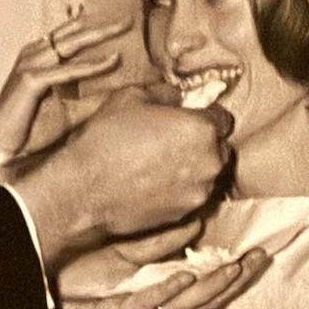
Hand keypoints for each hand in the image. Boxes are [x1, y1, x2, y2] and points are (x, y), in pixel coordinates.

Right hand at [0, 14, 127, 162]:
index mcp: (38, 57)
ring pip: (71, 45)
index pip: (68, 35)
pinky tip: (112, 60)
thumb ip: (88, 96)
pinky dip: (91, 66)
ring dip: (99, 35)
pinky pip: (67, 70)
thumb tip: (117, 93)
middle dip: (102, 25)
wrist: (0, 148)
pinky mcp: (31, 80)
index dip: (92, 25)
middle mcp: (33, 54)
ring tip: (125, 28)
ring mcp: (30, 64)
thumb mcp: (67, 109)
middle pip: (73, 33)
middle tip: (129, 18)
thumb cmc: (30, 130)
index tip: (116, 18)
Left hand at [0, 247, 268, 308]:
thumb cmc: (76, 298)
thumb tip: (188, 229)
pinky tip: (183, 278)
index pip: (204, 290)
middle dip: (235, 281)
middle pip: (204, 301)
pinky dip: (164, 293)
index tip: (260, 255)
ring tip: (235, 268)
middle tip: (263, 260)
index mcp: (156, 304)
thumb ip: (153, 249)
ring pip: (181, 306)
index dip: (234, 275)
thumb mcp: (119, 264)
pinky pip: (142, 307)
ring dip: (210, 287)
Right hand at [14, 84, 234, 271]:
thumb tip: (179, 96)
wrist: (84, 189)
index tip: (190, 118)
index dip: (206, 116)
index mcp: (202, 129)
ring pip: (207, 176)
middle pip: (220, 150)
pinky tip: (155, 184)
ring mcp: (198, 193)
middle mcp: (210, 163)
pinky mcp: (184, 215)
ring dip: (193, 170)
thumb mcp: (132, 97)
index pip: (223, 119)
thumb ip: (166, 93)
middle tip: (175, 142)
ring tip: (161, 165)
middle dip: (204, 145)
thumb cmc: (106, 139)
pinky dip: (180, 190)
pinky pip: (191, 197)